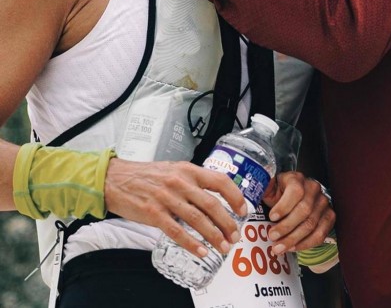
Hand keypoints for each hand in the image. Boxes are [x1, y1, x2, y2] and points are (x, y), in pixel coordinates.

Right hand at [104, 158, 248, 258]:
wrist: (116, 179)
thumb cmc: (147, 175)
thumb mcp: (174, 169)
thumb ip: (193, 180)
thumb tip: (214, 196)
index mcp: (188, 170)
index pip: (220, 181)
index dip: (235, 197)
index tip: (243, 210)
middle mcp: (181, 182)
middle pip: (212, 204)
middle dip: (228, 223)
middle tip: (235, 236)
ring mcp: (167, 198)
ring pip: (198, 219)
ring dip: (214, 235)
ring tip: (223, 247)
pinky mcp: (154, 213)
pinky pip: (177, 231)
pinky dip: (191, 243)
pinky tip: (201, 251)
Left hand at [263, 172, 334, 255]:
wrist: (297, 196)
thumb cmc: (280, 193)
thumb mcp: (270, 187)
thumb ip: (261, 189)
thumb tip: (248, 192)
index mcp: (298, 178)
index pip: (296, 191)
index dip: (284, 206)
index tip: (272, 217)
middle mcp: (314, 188)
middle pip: (304, 210)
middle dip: (286, 227)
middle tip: (272, 237)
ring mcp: (323, 202)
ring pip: (311, 224)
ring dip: (294, 239)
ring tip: (279, 248)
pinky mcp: (329, 216)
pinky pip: (320, 234)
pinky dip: (306, 244)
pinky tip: (293, 247)